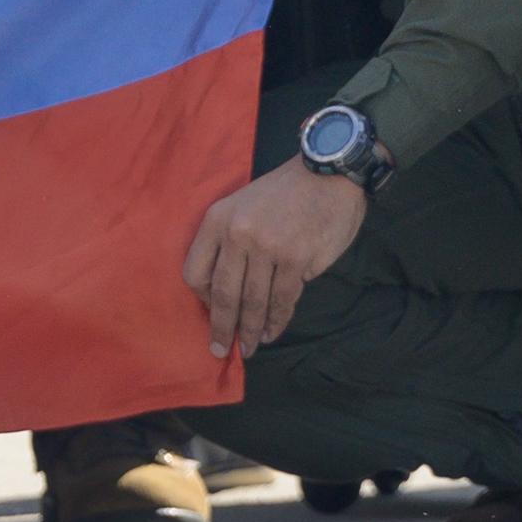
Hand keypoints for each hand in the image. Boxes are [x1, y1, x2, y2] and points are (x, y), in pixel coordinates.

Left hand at [182, 158, 367, 356]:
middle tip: (221, 350)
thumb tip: (223, 294)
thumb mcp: (241, 204)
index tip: (211, 312)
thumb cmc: (282, 192)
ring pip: (253, 301)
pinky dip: (276, 321)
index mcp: (218, 219)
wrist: (326, 172)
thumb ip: (228, 241)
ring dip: (251, 330)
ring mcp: (268, 247)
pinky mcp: (296, 259)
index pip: (195, 272)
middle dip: (222, 328)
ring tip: (251, 346)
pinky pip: (282, 300)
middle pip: (223, 294)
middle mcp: (238, 234)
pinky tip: (271, 331)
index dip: (201, 300)